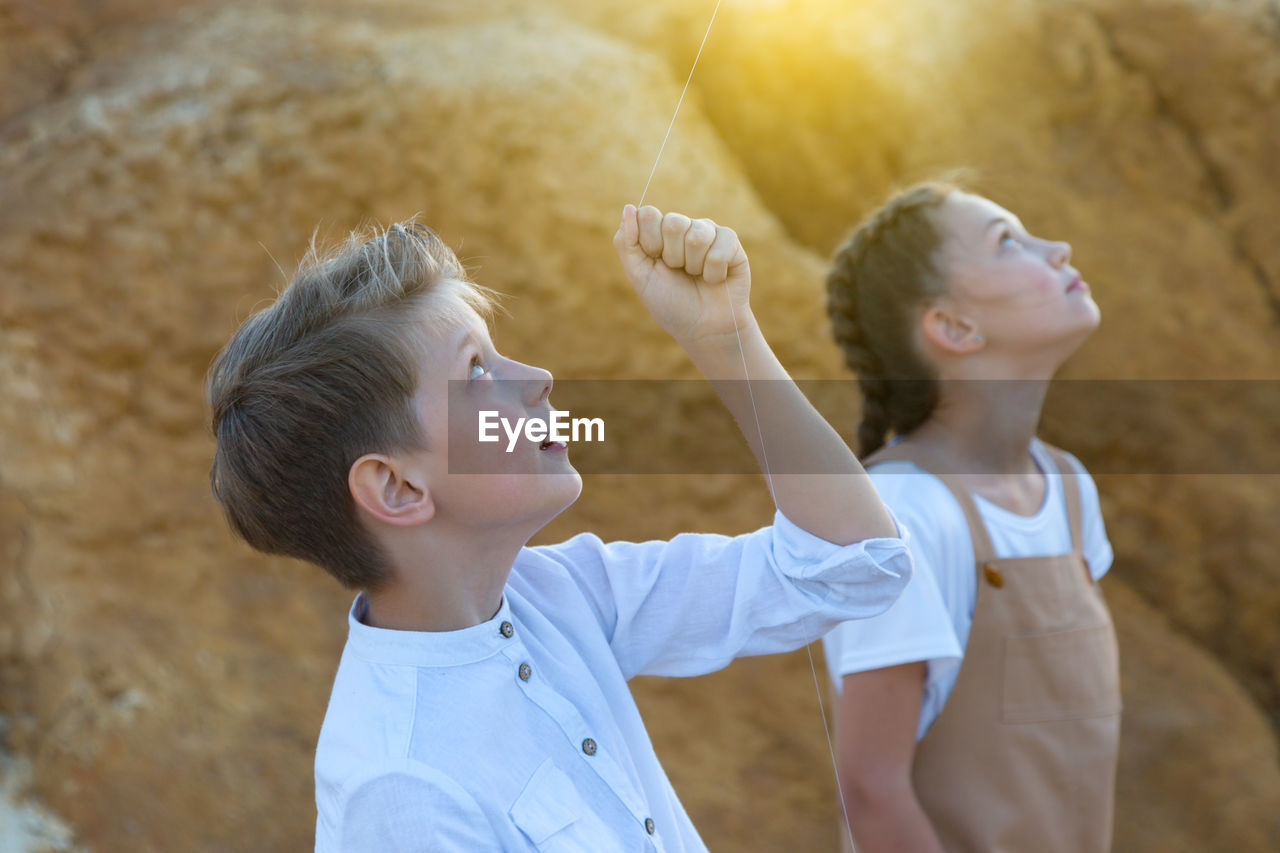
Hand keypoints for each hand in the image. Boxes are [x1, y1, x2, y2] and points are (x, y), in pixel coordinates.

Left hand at [612, 204, 752, 346]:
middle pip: (673, 223)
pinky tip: (715, 279)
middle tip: (678, 271)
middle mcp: (684, 227)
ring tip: (697, 276)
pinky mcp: (731, 242)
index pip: (649, 214)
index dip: (650, 241)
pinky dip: (714, 273)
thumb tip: (628, 208)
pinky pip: (719, 249)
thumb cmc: (671, 304)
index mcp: (659, 232)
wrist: (703, 328)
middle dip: (672, 256)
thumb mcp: (639, 276)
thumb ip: (626, 243)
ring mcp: (708, 232)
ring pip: (697, 236)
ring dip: (694, 266)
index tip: (655, 262)